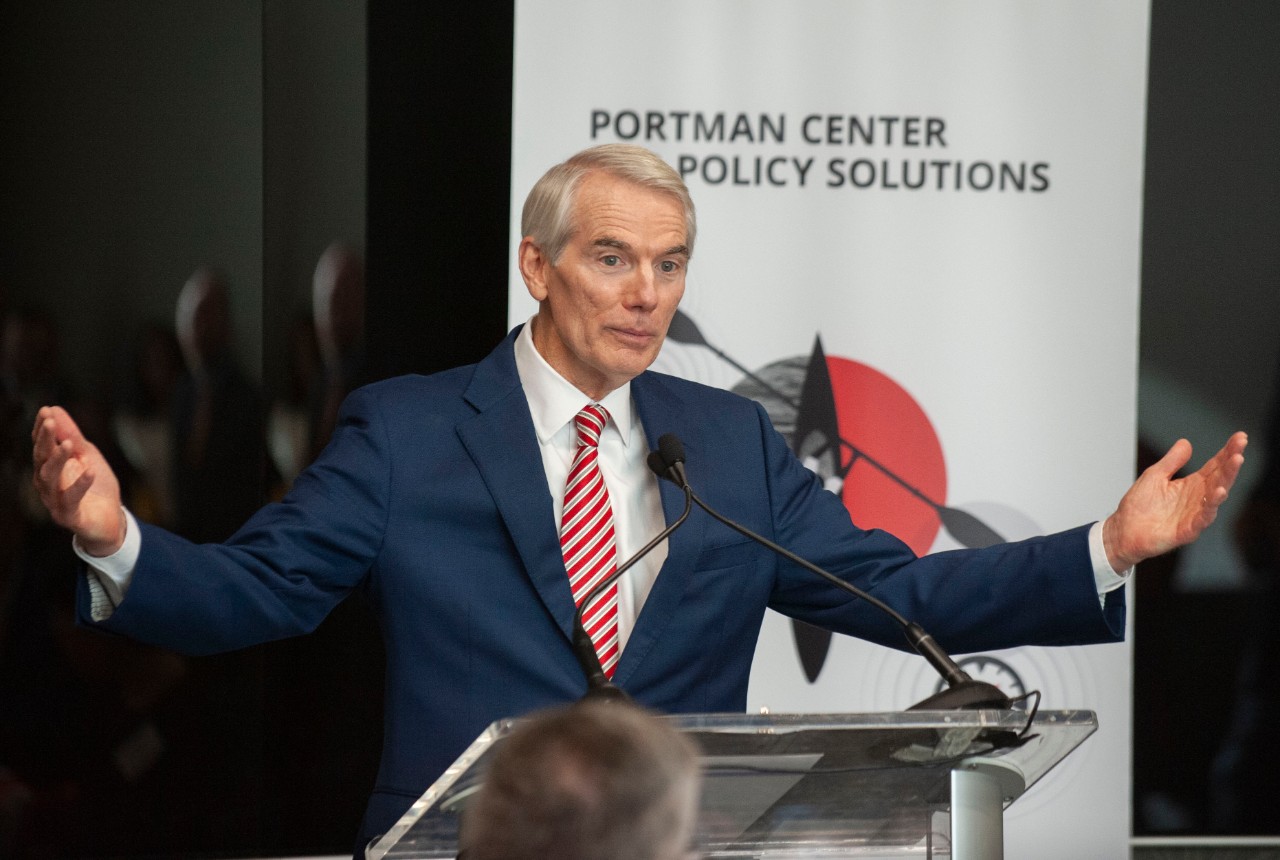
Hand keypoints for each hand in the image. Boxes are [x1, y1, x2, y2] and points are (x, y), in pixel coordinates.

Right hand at [31, 405, 125, 556]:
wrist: (109, 520)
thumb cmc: (95, 486)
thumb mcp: (87, 456)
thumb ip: (72, 436)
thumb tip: (55, 409)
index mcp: (50, 468)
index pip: (41, 446)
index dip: (42, 429)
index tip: (46, 411)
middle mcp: (47, 484)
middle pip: (41, 460)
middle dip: (45, 441)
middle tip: (50, 422)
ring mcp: (55, 501)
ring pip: (50, 479)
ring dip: (58, 460)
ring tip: (68, 444)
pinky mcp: (69, 516)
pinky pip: (71, 501)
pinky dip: (80, 486)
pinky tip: (90, 471)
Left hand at [1102, 431, 1247, 571]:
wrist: (1123, 531)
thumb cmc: (1139, 506)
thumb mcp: (1154, 476)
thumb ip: (1171, 461)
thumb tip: (1186, 442)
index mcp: (1191, 485)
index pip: (1215, 466)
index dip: (1227, 452)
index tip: (1240, 437)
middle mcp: (1198, 499)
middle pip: (1220, 479)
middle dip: (1232, 463)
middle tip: (1241, 448)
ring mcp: (1194, 515)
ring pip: (1216, 497)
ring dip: (1226, 481)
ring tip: (1235, 464)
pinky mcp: (1187, 531)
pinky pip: (1202, 519)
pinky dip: (1211, 508)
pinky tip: (1219, 493)